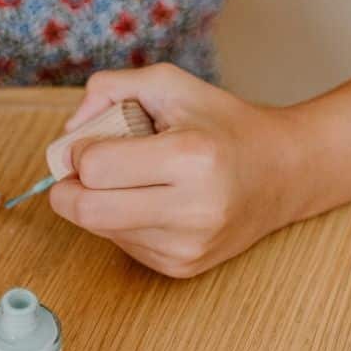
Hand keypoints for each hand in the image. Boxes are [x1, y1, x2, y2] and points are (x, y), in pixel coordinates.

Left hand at [48, 63, 300, 277]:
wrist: (283, 171)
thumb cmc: (219, 121)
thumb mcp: (166, 83)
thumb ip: (107, 89)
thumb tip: (67, 134)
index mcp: (191, 157)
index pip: (97, 169)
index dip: (78, 152)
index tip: (89, 141)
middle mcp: (194, 210)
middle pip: (90, 212)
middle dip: (67, 189)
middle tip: (76, 168)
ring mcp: (189, 246)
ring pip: (101, 230)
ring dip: (95, 203)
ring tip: (128, 177)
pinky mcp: (183, 267)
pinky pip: (122, 245)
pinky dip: (118, 221)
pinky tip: (146, 199)